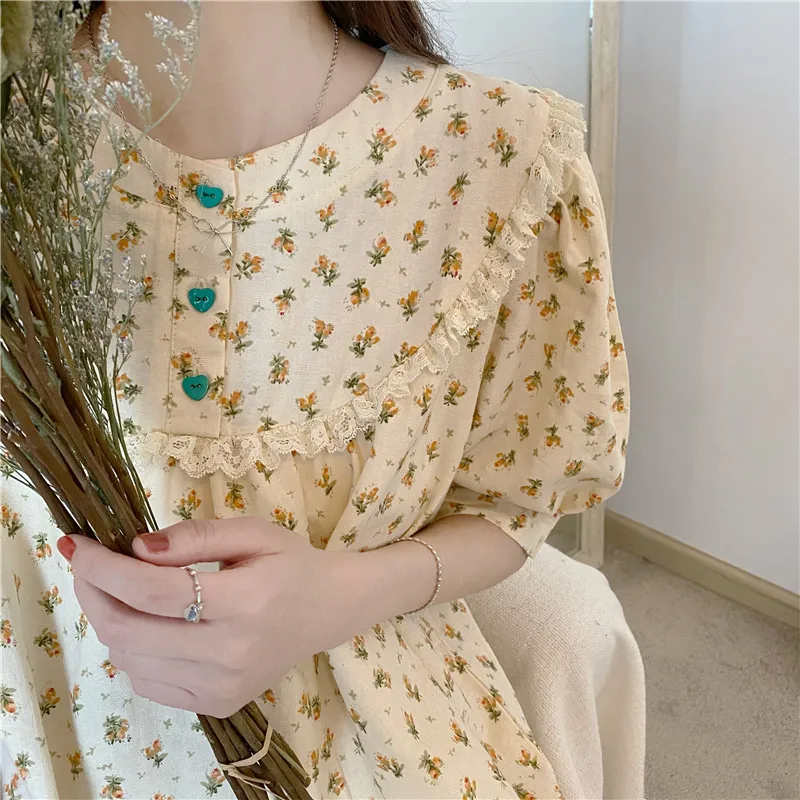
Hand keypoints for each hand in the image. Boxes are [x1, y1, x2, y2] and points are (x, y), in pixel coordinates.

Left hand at [58, 518, 357, 716]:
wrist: (327, 610)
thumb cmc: (290, 563)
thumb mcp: (253, 532)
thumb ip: (196, 536)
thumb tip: (136, 549)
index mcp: (246, 603)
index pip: (153, 590)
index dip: (103, 567)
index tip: (77, 544)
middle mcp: (231, 654)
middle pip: (130, 631)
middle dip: (92, 593)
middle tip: (85, 564)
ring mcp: (221, 687)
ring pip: (130, 659)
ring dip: (108, 619)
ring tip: (116, 588)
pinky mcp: (215, 705)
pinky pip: (146, 681)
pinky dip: (130, 649)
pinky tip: (145, 623)